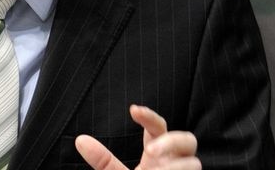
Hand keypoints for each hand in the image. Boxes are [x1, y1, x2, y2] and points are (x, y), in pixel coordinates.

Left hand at [75, 105, 199, 169]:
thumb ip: (103, 161)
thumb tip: (80, 140)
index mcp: (157, 154)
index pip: (158, 128)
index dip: (149, 117)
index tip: (133, 110)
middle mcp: (174, 163)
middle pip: (188, 139)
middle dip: (171, 141)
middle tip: (151, 152)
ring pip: (194, 163)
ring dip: (176, 167)